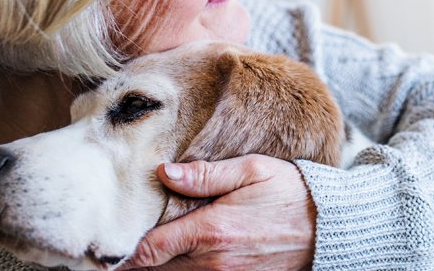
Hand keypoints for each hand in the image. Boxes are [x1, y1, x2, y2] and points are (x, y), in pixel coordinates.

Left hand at [124, 155, 315, 269]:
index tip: (102, 244)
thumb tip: (164, 173)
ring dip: (156, 269)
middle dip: (133, 263)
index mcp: (210, 232)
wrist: (332, 229)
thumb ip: (206, 175)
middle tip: (111, 248)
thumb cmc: (293, 195)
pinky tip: (172, 261)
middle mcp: (213, 263)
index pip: (147, 251)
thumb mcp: (253, 171)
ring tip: (137, 257)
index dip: (120, 252)